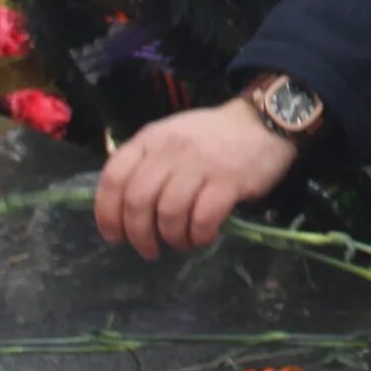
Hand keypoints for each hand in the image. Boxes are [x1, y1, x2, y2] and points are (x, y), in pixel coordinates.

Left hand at [93, 95, 298, 257]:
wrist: (263, 121)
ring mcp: (200, 164)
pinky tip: (203, 237)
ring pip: (169, 214)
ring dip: (172, 238)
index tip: (114, 236)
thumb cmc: (212, 136)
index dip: (107, 213)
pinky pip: (203, 219)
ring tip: (181, 242)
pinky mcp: (229, 181)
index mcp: (151, 139)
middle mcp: (170, 150)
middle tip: (149, 249)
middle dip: (138, 235)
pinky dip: (199, 236)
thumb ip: (147, 163)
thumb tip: (124, 210)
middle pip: (138, 202)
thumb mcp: (172, 137)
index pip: (114, 177)